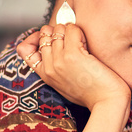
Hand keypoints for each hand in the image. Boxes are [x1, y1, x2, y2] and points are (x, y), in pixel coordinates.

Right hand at [16, 24, 130, 116]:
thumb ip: (56, 68)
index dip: (36, 39)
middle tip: (73, 40)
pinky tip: (87, 44)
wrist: (107, 102)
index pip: (24, 49)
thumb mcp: (65, 83)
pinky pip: (72, 29)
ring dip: (71, 30)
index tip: (52, 40)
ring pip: (58, 29)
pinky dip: (80, 31)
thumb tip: (56, 43)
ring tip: (82, 43)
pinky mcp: (73, 55)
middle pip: (44, 34)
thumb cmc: (92, 93)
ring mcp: (59, 60)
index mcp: (44, 74)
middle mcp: (49, 67)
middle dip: (58, 31)